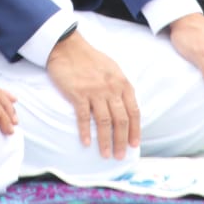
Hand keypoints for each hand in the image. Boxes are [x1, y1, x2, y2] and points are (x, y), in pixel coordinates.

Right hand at [45, 30, 139, 159]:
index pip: (134, 111)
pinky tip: (86, 142)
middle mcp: (111, 88)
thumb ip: (120, 87)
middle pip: (121, 120)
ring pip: (105, 121)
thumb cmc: (90, 58)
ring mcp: (95, 91)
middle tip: (119, 156)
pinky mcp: (78, 93)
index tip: (133, 145)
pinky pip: (84, 116)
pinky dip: (86, 131)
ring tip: (105, 155)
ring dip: (106, 140)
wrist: (68, 46)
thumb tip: (126, 107)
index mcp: (122, 83)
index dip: (135, 130)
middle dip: (121, 141)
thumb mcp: (112, 69)